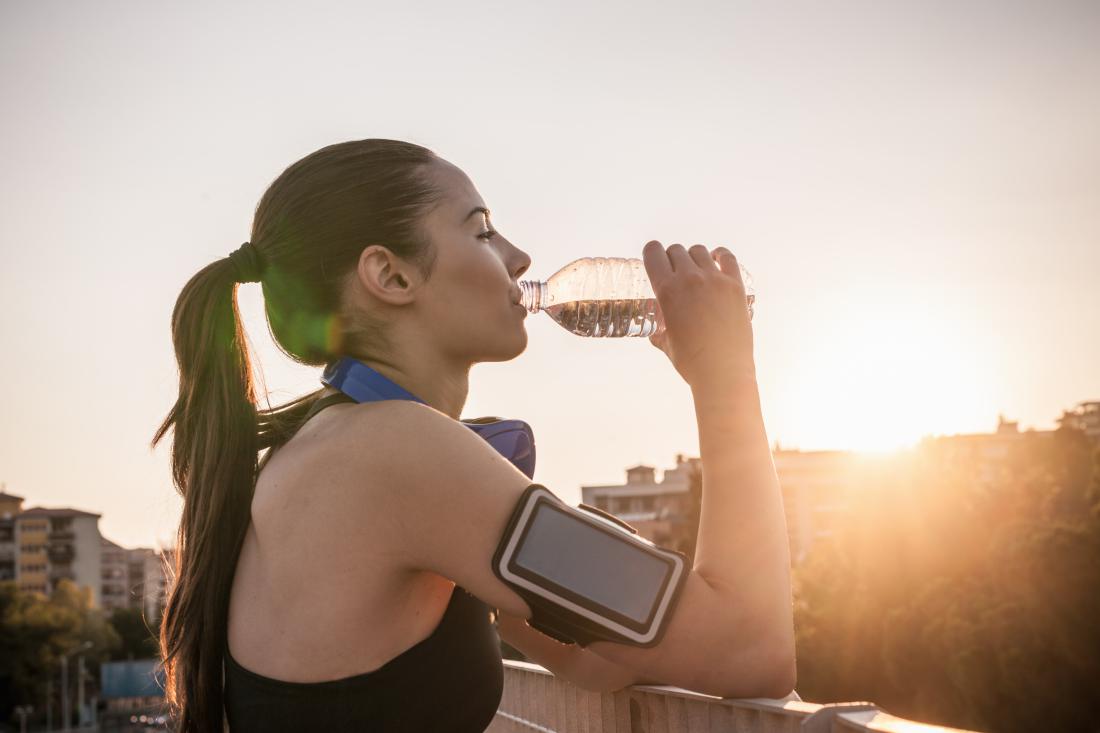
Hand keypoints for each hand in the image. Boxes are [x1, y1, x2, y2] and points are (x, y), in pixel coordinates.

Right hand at [642, 241, 755, 386]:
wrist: (722, 372)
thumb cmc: (692, 362)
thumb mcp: (665, 343)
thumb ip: (658, 331)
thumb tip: (656, 331)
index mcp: (667, 291)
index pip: (653, 253)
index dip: (651, 252)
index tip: (654, 257)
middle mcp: (690, 279)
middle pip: (676, 250)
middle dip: (672, 259)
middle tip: (675, 272)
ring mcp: (715, 280)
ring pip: (699, 251)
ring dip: (693, 258)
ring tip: (695, 270)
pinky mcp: (736, 286)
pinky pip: (727, 257)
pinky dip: (719, 255)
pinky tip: (716, 260)